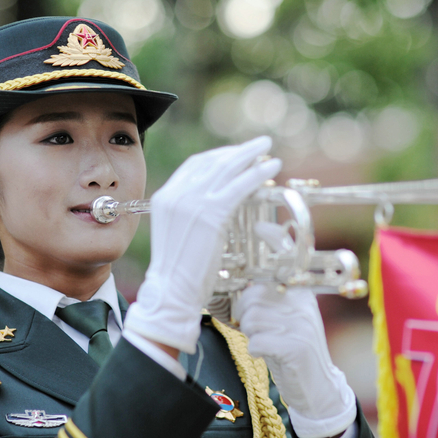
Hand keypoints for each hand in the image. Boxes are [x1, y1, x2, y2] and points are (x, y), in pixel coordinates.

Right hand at [123, 137, 280, 353]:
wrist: (171, 292)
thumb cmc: (178, 274)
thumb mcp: (180, 236)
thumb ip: (194, 218)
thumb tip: (219, 210)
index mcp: (165, 197)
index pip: (195, 166)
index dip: (220, 157)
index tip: (238, 155)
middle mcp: (176, 195)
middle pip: (211, 162)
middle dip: (238, 151)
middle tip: (260, 145)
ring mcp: (192, 202)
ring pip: (226, 169)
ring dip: (251, 156)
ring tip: (268, 149)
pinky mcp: (211, 214)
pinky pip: (239, 186)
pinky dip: (257, 174)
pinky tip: (272, 168)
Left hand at [234, 281, 356, 437]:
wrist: (319, 387)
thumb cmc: (295, 352)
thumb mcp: (287, 321)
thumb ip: (268, 304)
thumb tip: (237, 292)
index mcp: (301, 294)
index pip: (262, 282)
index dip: (246, 297)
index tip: (245, 311)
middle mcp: (303, 306)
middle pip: (253, 299)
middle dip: (244, 317)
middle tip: (254, 332)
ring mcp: (301, 326)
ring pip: (252, 319)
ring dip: (250, 334)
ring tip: (263, 343)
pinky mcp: (295, 348)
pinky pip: (256, 342)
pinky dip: (254, 350)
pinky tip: (265, 354)